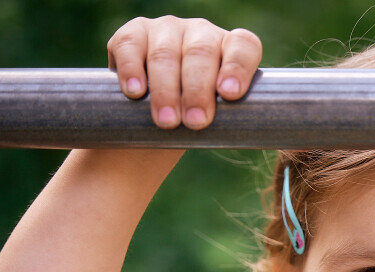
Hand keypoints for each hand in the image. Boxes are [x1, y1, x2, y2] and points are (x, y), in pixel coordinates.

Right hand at [107, 16, 261, 129]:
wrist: (152, 120)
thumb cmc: (195, 120)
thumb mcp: (220, 120)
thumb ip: (233, 121)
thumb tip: (244, 138)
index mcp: (230, 48)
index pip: (243, 46)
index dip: (238, 67)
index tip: (229, 94)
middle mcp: (200, 32)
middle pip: (201, 52)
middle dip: (198, 90)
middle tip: (196, 122)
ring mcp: (166, 30)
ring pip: (166, 53)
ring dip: (166, 90)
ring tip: (167, 122)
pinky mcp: (132, 35)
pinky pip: (130, 46)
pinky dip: (132, 70)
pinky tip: (136, 93)